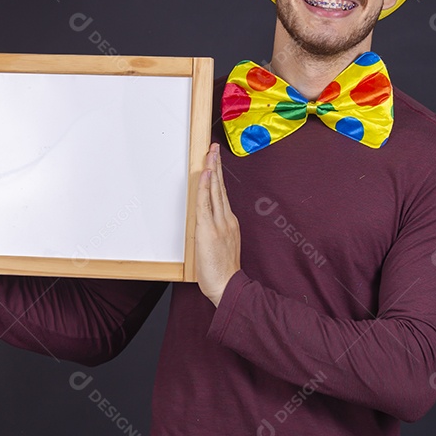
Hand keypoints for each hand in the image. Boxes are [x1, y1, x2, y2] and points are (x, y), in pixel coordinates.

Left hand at [195, 142, 240, 305]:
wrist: (228, 287)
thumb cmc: (223, 274)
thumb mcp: (222, 249)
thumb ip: (216, 234)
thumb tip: (206, 225)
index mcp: (230, 224)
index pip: (222, 195)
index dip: (219, 177)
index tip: (216, 162)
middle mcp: (227, 220)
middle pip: (220, 188)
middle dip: (217, 166)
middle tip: (214, 148)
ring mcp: (219, 223)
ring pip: (215, 191)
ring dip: (212, 170)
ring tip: (211, 153)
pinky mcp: (209, 229)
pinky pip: (206, 203)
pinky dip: (206, 187)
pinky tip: (207, 174)